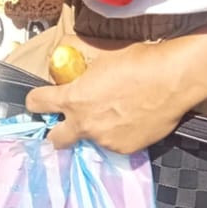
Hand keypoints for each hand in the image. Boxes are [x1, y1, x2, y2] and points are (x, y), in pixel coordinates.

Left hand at [24, 40, 187, 151]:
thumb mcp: (101, 58)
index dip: (36, 101)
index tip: (38, 100)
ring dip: (95, 130)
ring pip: (90, 139)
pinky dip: (117, 134)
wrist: (170, 80)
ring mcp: (105, 141)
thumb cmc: (136, 62)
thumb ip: (82, 70)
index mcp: (73, 99)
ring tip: (115, 113)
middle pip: (56, 140)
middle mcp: (84, 124)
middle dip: (58, 132)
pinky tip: (131, 120)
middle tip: (68, 122)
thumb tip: (73, 64)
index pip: (37, 103)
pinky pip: (114, 144)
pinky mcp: (125, 150)